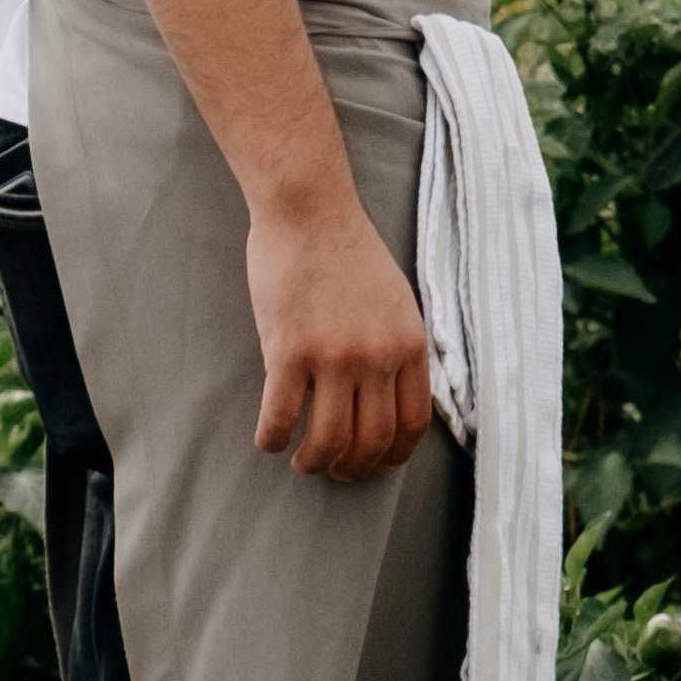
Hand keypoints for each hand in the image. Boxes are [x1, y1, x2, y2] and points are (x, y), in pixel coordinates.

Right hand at [247, 178, 438, 482]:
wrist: (309, 210)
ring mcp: (333, 356)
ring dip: (314, 463)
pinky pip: (280, 418)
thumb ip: (398, 347)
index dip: (394, 455)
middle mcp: (377, 356)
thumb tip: (394, 396)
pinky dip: (272, 440)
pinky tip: (268, 439)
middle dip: (353, 468)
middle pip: (371, 441)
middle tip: (335, 470)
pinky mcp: (288, 351)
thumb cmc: (348, 251)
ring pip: (328, 441)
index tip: (376, 463)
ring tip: (302, 461)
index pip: (412, 423)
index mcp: (408, 344)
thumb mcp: (397, 300)